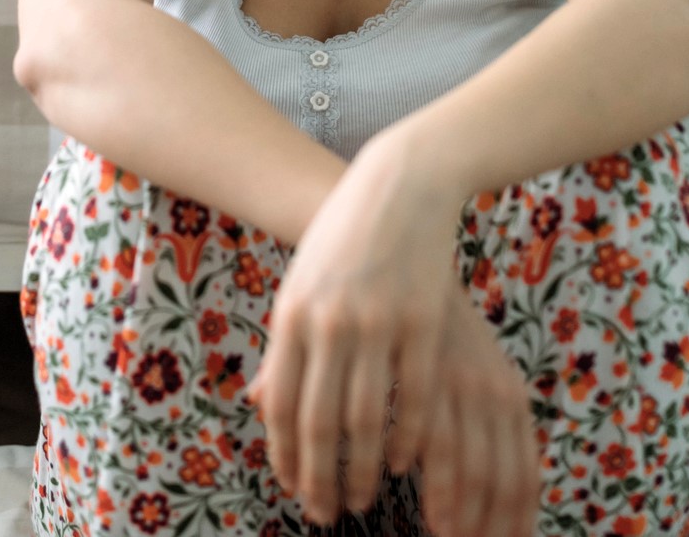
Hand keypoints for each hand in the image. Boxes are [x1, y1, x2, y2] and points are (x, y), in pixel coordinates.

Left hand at [240, 133, 532, 529]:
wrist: (399, 185)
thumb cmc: (343, 240)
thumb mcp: (301, 287)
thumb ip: (286, 348)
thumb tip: (264, 404)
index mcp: (292, 316)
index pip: (282, 406)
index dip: (286, 457)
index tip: (292, 491)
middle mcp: (329, 323)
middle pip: (319, 423)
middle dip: (320, 478)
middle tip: (325, 513)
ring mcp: (378, 322)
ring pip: (367, 418)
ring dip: (361, 469)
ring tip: (362, 497)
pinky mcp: (424, 320)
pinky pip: (416, 396)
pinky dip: (408, 438)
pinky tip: (403, 463)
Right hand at [402, 269, 540, 536]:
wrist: (402, 245)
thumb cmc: (433, 320)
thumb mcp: (468, 366)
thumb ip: (480, 426)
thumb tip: (491, 498)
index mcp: (511, 394)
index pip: (523, 479)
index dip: (512, 524)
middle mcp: (493, 389)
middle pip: (498, 482)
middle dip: (482, 530)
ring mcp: (458, 377)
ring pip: (463, 467)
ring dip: (446, 511)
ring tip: (433, 535)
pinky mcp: (422, 366)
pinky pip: (424, 432)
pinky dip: (412, 466)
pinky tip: (392, 480)